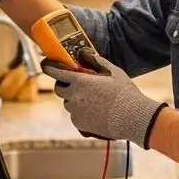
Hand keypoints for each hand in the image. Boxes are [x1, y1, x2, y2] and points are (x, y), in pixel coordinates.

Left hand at [41, 50, 166, 148]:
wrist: (133, 118)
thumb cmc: (125, 93)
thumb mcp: (113, 72)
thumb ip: (96, 61)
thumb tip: (85, 54)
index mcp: (81, 81)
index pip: (57, 73)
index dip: (49, 68)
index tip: (45, 65)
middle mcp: (74, 97)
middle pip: (59, 89)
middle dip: (65, 85)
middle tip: (77, 85)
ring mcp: (76, 112)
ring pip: (69, 103)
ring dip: (75, 100)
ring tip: (93, 101)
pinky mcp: (80, 124)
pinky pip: (75, 116)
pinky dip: (81, 113)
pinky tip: (96, 111)